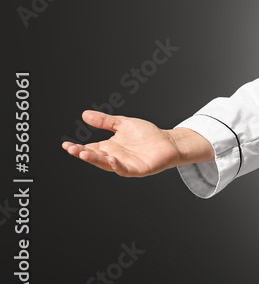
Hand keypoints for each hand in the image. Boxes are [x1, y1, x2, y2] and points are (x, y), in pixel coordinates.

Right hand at [62, 110, 213, 176]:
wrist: (168, 142)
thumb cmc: (146, 134)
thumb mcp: (123, 124)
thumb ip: (105, 121)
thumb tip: (84, 114)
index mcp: (109, 147)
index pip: (90, 148)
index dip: (78, 148)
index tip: (65, 144)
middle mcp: (114, 157)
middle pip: (95, 157)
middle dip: (83, 154)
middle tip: (72, 149)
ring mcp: (125, 164)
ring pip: (107, 164)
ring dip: (96, 160)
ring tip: (84, 154)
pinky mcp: (138, 169)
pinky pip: (125, 169)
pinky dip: (117, 166)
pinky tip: (112, 159)